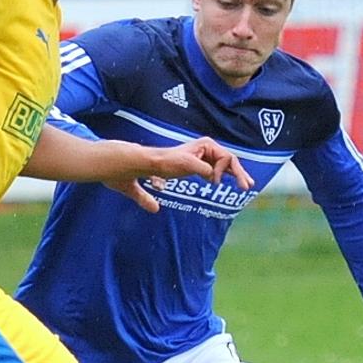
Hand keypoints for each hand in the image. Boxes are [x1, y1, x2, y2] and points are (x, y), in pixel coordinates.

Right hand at [103, 137, 253, 212]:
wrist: (112, 165)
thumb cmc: (119, 172)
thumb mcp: (136, 188)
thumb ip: (146, 198)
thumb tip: (154, 208)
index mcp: (178, 160)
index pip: (210, 160)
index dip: (224, 170)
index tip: (235, 184)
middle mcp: (184, 154)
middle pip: (221, 156)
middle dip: (237, 169)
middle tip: (249, 185)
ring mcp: (183, 155)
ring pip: (220, 156)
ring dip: (233, 170)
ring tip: (243, 185)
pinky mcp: (179, 160)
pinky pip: (202, 165)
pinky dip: (212, 173)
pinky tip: (214, 183)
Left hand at [146, 137, 253, 187]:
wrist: (156, 164)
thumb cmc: (169, 161)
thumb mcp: (187, 164)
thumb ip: (203, 169)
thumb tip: (215, 177)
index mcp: (208, 145)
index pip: (226, 157)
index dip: (224, 170)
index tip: (213, 181)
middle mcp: (210, 149)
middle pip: (230, 161)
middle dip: (240, 173)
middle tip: (248, 185)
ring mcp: (207, 157)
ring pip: (226, 167)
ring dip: (236, 175)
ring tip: (247, 186)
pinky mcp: (202, 166)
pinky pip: (219, 171)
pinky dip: (226, 177)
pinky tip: (233, 184)